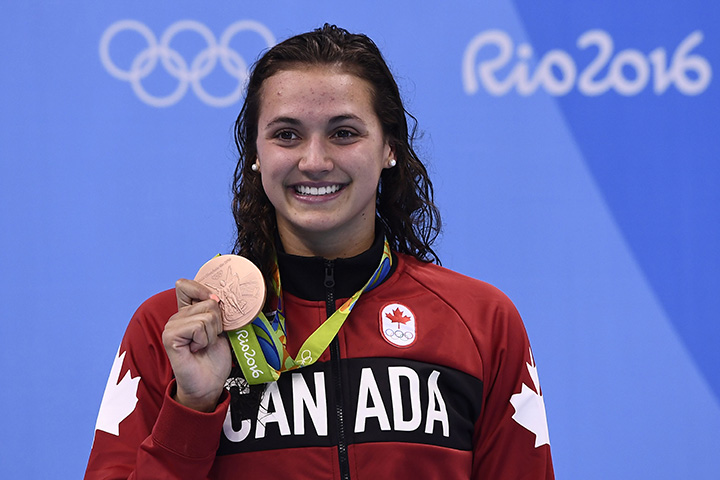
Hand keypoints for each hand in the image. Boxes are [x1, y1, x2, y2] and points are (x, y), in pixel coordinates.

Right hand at [162, 278, 231, 411]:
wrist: (208, 384)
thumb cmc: (214, 359)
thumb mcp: (220, 329)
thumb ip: (216, 311)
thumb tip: (217, 296)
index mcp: (187, 312)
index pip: (186, 285)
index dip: (203, 290)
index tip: (215, 303)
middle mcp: (177, 316)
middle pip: (208, 301)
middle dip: (218, 322)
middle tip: (209, 339)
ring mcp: (171, 326)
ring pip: (207, 315)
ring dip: (212, 334)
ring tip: (203, 346)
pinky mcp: (170, 336)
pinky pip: (198, 327)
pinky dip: (204, 340)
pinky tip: (196, 350)